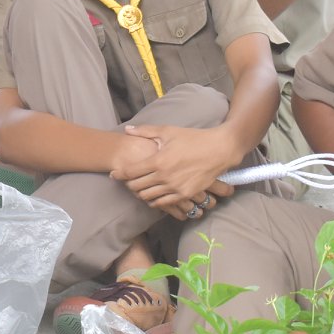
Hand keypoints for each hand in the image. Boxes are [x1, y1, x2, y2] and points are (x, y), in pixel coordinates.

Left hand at [113, 124, 232, 213]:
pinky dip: (155, 201)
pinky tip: (154, 195)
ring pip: (148, 197)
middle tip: (127, 181)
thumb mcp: (168, 131)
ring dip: (141, 193)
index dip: (119, 174)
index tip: (114, 174)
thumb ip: (145, 131)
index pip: (130, 172)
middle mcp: (164, 177)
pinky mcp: (185, 194)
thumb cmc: (193, 138)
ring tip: (139, 188)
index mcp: (158, 161)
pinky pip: (163, 203)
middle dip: (129, 184)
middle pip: (136, 187)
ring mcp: (175, 188)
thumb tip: (127, 130)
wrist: (219, 150)